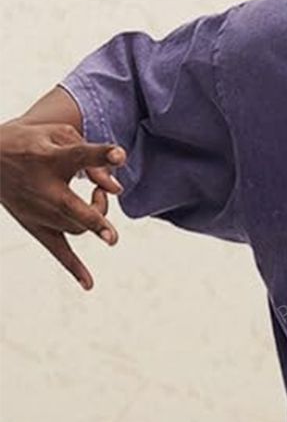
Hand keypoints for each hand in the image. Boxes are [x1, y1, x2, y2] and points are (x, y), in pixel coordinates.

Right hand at [0, 120, 126, 288]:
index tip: (119, 154)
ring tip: (97, 199)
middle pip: (71, 206)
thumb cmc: (33, 143)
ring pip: (77, 226)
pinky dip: (74, 268)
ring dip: (97, 220)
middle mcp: (43, 188)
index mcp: (50, 158)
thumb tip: (116, 189)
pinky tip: (89, 285)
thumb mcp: (58, 135)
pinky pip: (57, 251)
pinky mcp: (36, 226)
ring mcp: (38, 211)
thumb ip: (93, 157)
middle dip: (94, 218)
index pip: (78, 156)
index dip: (100, 155)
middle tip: (111, 236)